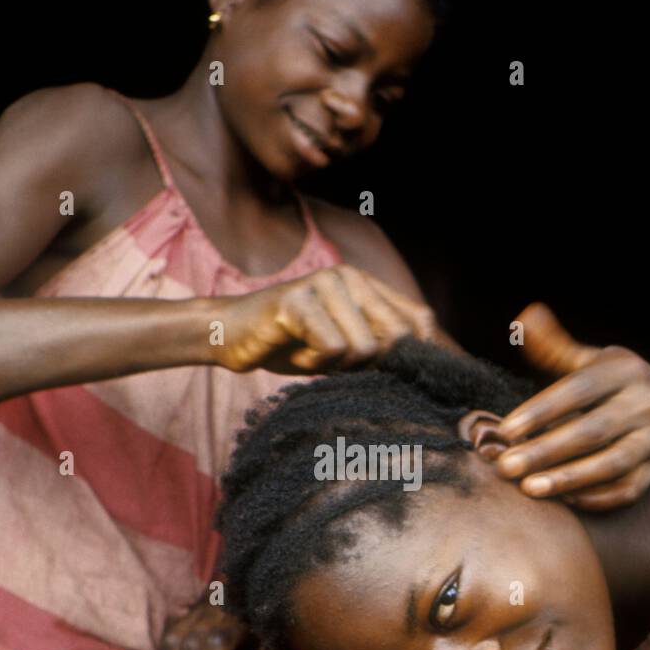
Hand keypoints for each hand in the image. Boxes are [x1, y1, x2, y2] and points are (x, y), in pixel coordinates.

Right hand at [213, 264, 436, 375]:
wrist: (229, 335)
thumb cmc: (289, 343)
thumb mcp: (343, 347)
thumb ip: (378, 349)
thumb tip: (420, 371)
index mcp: (366, 285)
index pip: (420, 320)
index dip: (414, 354)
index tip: (388, 372)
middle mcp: (349, 276)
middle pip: (396, 337)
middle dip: (372, 364)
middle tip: (336, 362)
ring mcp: (323, 284)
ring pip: (364, 348)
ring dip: (336, 365)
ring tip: (308, 352)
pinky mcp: (297, 301)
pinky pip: (332, 348)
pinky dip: (313, 362)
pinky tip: (293, 349)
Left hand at [496, 303, 649, 509]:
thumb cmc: (602, 382)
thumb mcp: (581, 360)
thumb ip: (552, 345)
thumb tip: (525, 317)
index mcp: (626, 371)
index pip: (579, 390)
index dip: (541, 411)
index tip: (505, 431)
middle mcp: (648, 404)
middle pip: (593, 430)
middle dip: (546, 451)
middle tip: (506, 467)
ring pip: (612, 464)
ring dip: (568, 479)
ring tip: (528, 489)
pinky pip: (627, 489)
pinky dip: (594, 497)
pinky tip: (561, 501)